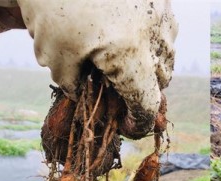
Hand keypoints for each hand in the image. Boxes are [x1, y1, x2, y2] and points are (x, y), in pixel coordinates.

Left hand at [17, 0, 177, 138]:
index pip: (147, 103)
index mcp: (131, 56)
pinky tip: (128, 31)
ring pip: (167, 53)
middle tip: (118, 92)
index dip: (138, 122)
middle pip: (161, 80)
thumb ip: (69, 82)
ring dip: (151, 65)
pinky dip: (152, 38)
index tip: (127, 128)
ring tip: (125, 61)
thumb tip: (79, 94)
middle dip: (143, 91)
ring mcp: (161, 12)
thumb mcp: (53, 49)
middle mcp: (155, 36)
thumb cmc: (55, 0)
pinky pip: (165, 26)